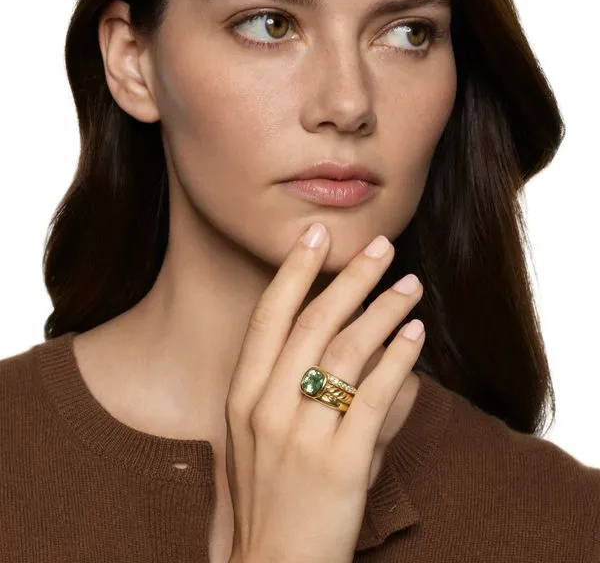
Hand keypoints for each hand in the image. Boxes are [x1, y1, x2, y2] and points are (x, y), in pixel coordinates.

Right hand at [225, 224, 424, 562]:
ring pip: (349, 351)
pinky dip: (398, 359)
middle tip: (379, 246)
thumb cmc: (270, 494)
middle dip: (350, 277)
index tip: (314, 234)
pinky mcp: (341, 463)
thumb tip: (340, 344)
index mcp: (243, 395)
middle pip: (315, 322)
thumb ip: (296, 388)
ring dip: (384, 310)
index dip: (293, 271)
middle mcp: (267, 406)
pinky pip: (375, 396)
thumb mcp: (262, 437)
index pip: (269, 316)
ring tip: (409, 285)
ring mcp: (302, 434)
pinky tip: (415, 334)